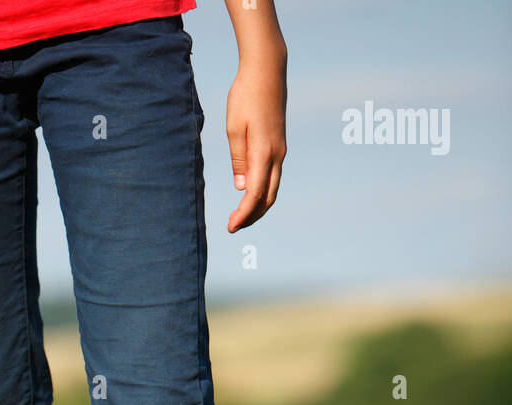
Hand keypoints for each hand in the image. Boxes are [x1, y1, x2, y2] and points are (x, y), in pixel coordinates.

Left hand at [226, 53, 286, 232]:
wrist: (267, 70)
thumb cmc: (246, 95)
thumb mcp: (234, 128)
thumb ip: (238, 159)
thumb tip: (242, 187)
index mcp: (264, 152)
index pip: (255, 194)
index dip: (243, 215)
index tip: (230, 226)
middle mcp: (276, 155)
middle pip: (268, 198)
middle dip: (251, 216)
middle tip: (233, 226)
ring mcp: (280, 151)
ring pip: (272, 189)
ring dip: (257, 206)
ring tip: (240, 215)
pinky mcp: (279, 146)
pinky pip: (272, 176)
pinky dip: (262, 192)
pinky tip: (249, 194)